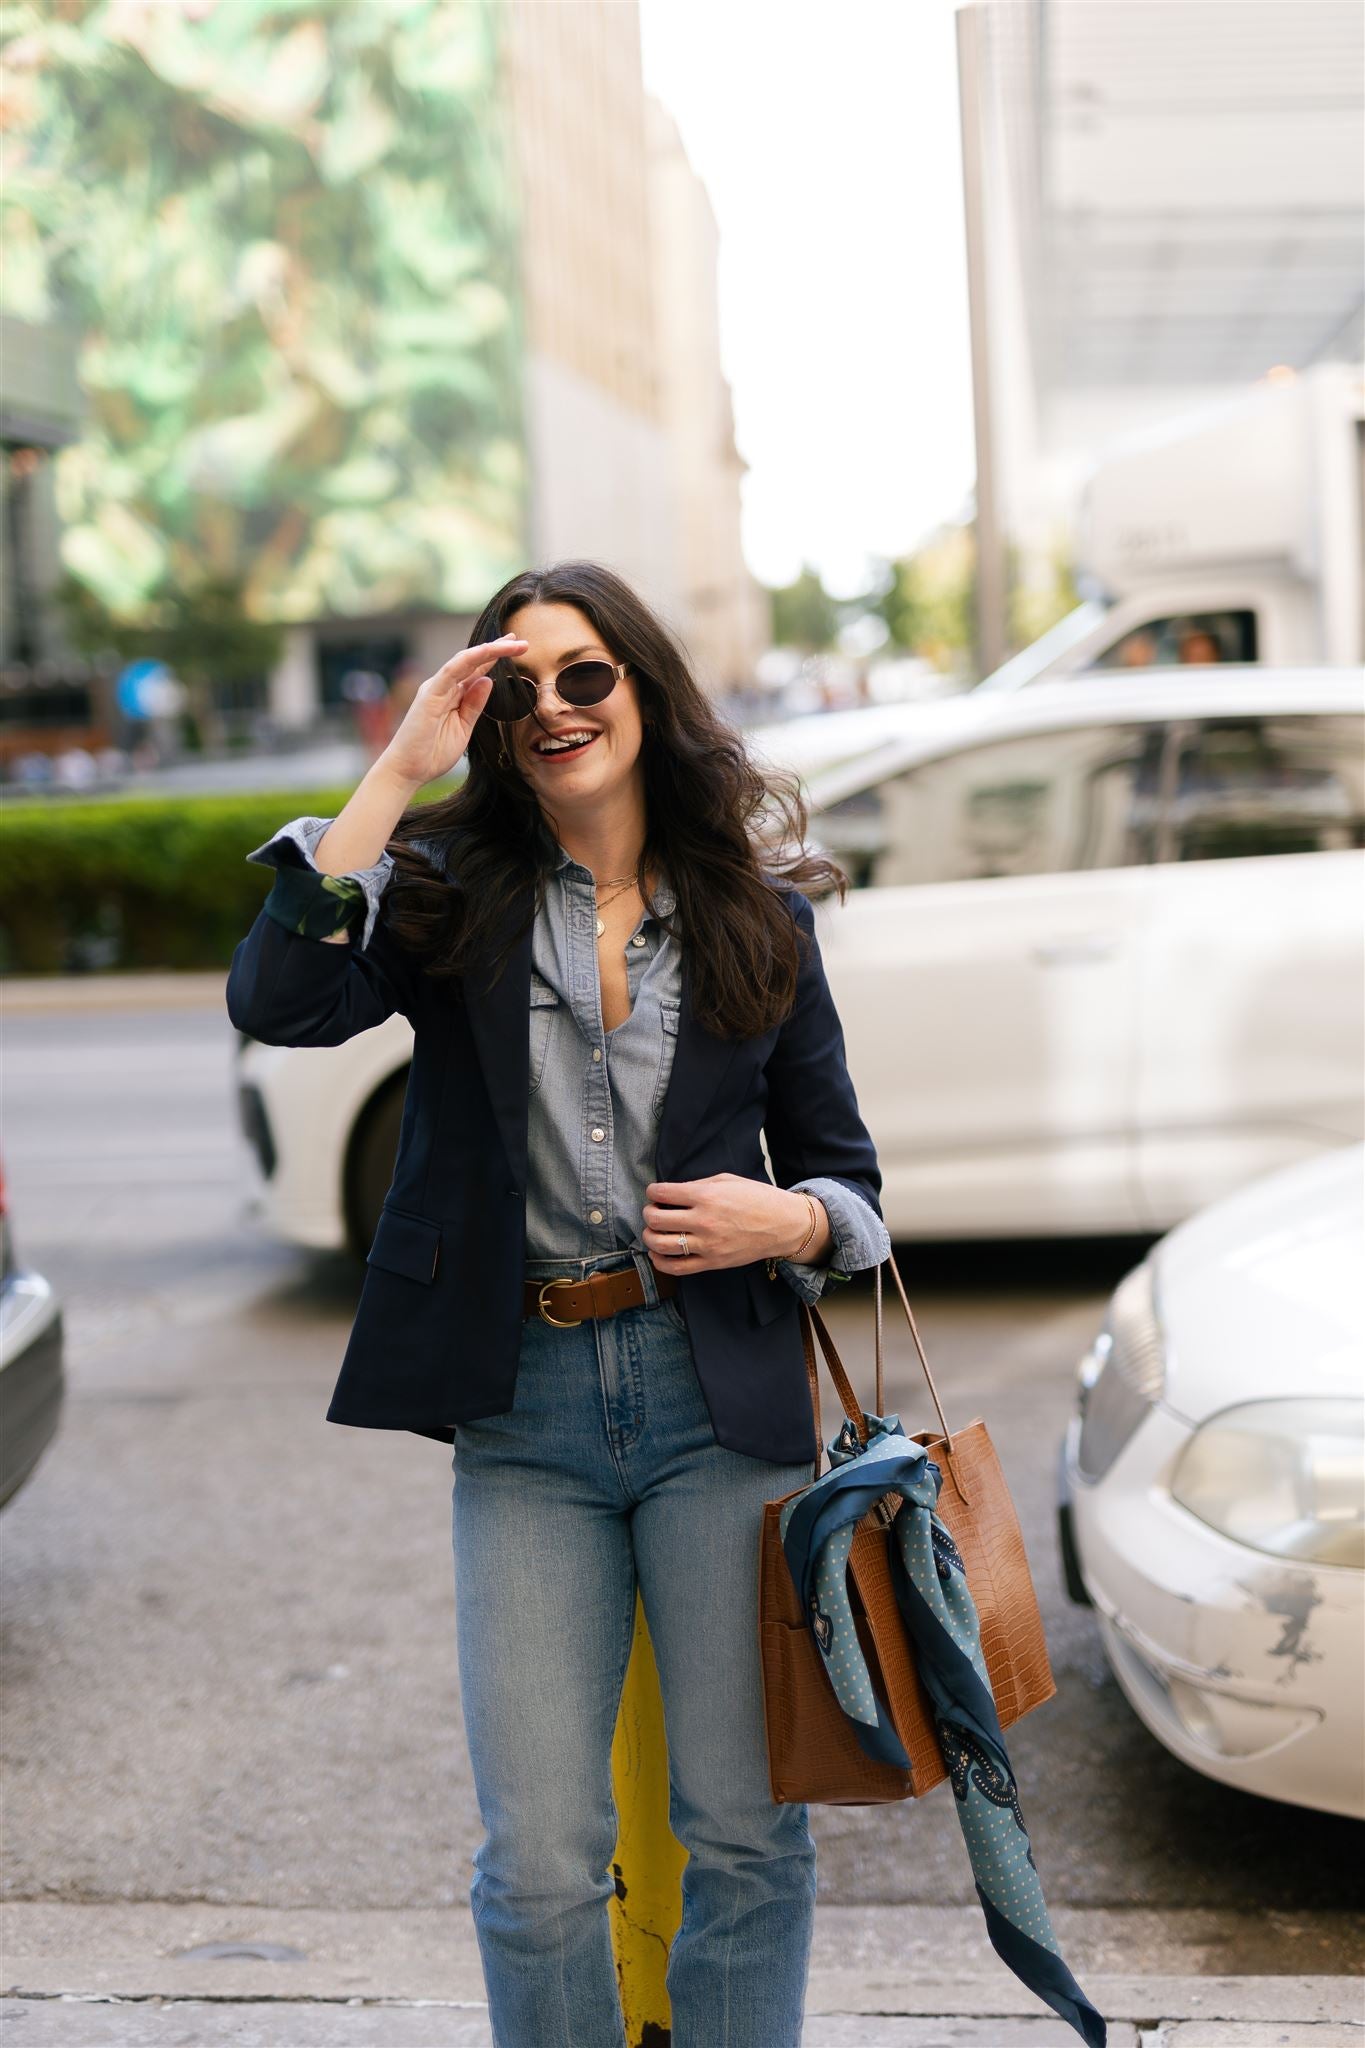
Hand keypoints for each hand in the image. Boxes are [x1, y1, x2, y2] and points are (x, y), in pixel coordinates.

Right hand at [379, 634, 528, 789]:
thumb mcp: (463, 728)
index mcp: (451, 695)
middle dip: (496, 649)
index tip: (517, 648)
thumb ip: (474, 705)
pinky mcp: (429, 695)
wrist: (407, 770)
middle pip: (472, 661)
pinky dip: (469, 660)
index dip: (494, 659)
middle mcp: (443, 687)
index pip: (476, 671)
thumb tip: (488, 681)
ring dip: (489, 650)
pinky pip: (450, 671)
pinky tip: (487, 651)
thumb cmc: (432, 753)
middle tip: (520, 640)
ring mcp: (435, 688)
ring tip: (513, 643)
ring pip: (464, 661)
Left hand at [642, 1173, 829, 1274]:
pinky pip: (677, 1268)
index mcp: (706, 1196)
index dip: (653, 1192)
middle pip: (656, 1219)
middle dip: (648, 1213)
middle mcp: (704, 1221)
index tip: (655, 1193)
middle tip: (653, 1211)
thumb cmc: (757, 1198)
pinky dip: (660, 1262)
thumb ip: (697, 1185)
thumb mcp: (728, 1180)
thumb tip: (672, 1192)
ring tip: (653, 1231)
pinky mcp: (712, 1263)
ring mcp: (707, 1245)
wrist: (783, 1225)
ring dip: (649, 1237)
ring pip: (661, 1244)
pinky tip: (658, 1253)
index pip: (662, 1194)